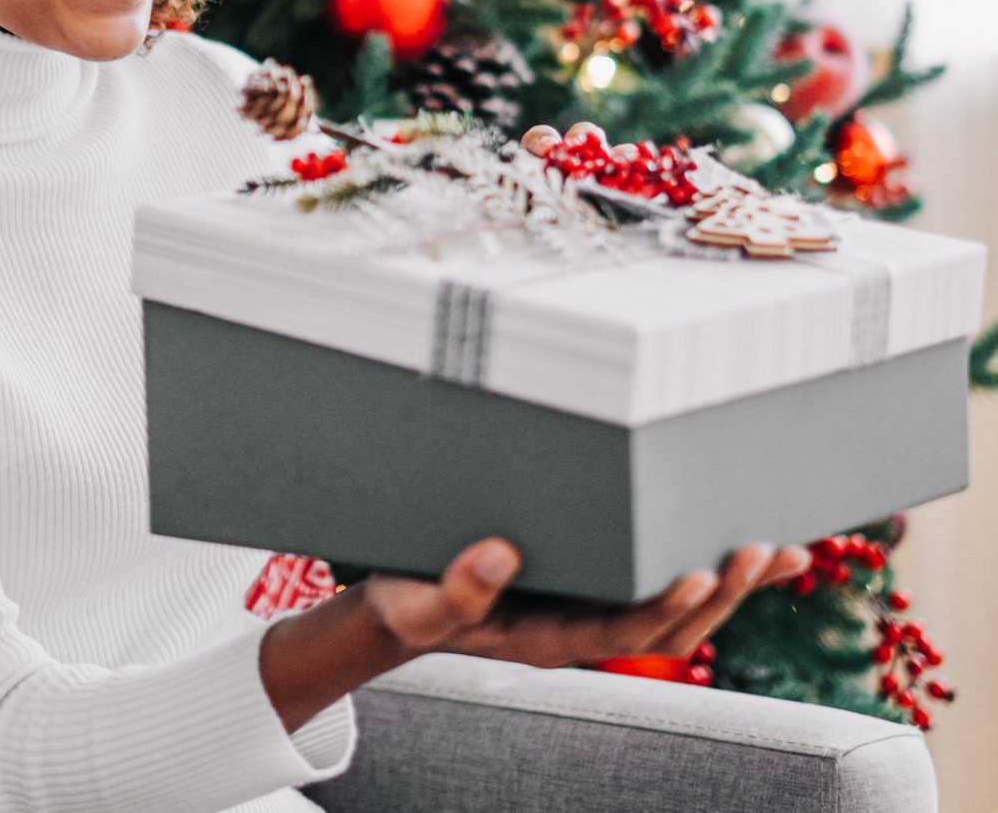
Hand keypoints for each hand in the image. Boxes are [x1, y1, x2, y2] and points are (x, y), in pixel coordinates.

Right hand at [360, 537, 811, 667]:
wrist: (408, 606)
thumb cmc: (412, 601)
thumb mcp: (418, 601)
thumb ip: (455, 588)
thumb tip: (500, 554)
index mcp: (544, 638)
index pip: (616, 630)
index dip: (662, 606)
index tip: (698, 571)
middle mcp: (580, 628)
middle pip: (665, 626)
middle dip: (716, 593)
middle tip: (755, 550)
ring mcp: (592, 610)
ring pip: (677, 610)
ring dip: (730, 586)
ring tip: (781, 552)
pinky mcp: (597, 586)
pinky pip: (664, 581)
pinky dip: (716, 570)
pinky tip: (761, 552)